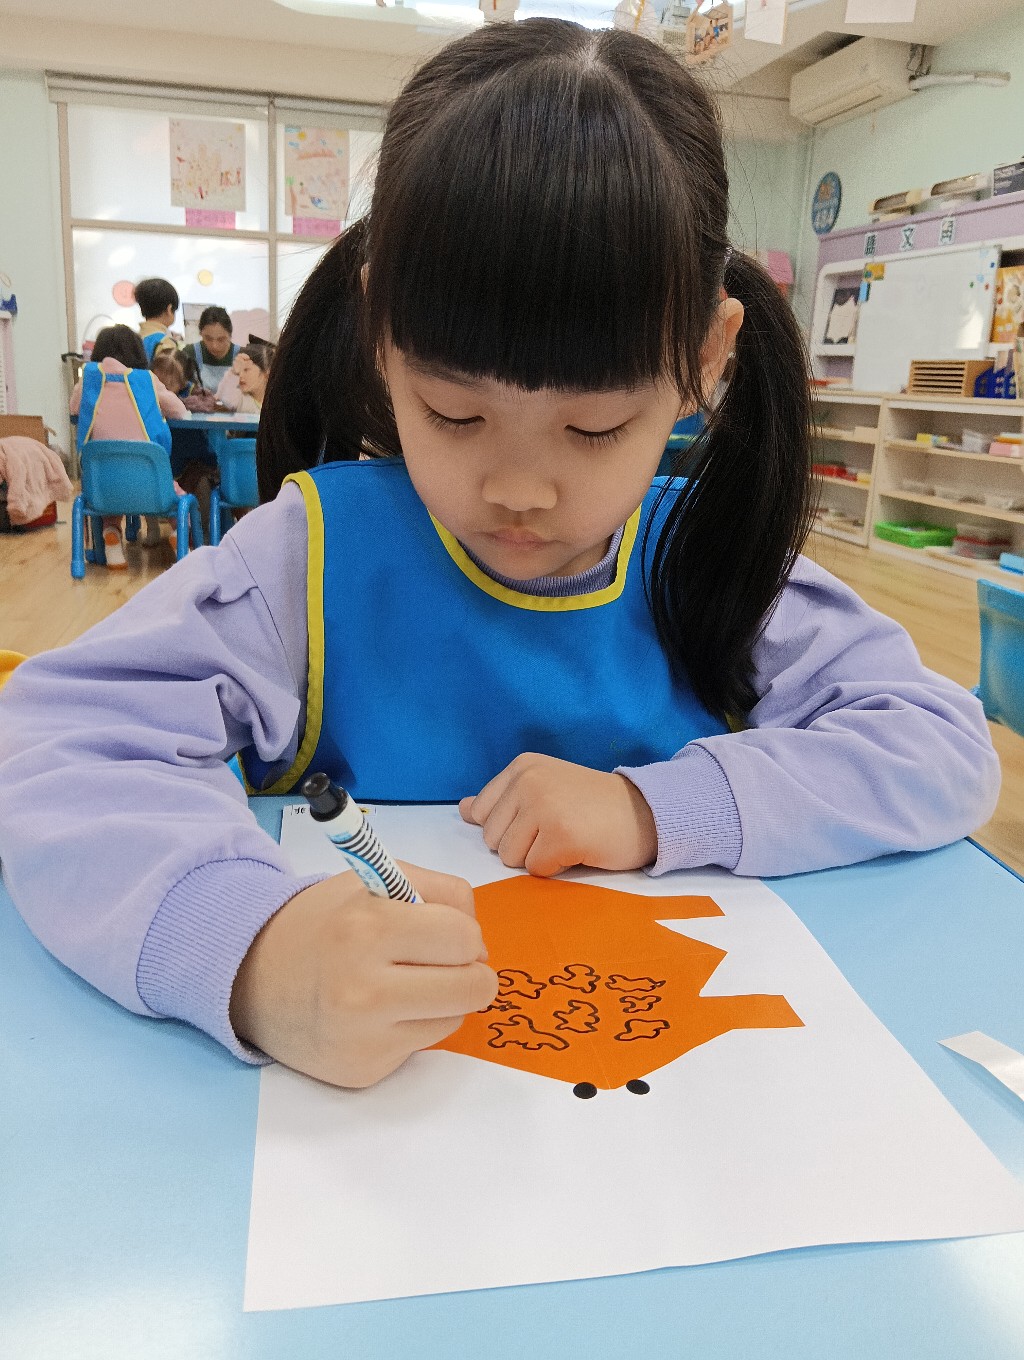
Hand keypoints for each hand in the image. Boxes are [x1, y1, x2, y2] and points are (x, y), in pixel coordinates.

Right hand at [229, 863, 496, 1087]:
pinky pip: (423, 1045)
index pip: (464, 938)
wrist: (253, 975)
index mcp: (368, 928)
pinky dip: (413, 1024)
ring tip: (403, 982)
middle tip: (446, 962)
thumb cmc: (325, 923)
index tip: (445, 932)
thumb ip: (440, 893)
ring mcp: (363, 1037)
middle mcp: (364, 989)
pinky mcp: (362, 1070)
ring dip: (442, 999)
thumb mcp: (376, 880)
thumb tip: (481, 947)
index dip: (463, 933)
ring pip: (455, 1018)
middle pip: (474, 988)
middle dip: (471, 971)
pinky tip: (379, 1012)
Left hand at [459, 753, 657, 877]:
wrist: (647, 813)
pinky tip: (579, 848)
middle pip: (492, 839)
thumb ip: (502, 800)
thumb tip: (462, 809)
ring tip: (567, 838)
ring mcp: (544, 806)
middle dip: (522, 845)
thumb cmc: (593, 806)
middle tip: (558, 829)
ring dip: (537, 858)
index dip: (509, 827)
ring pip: (510, 857)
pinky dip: (556, 868)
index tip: (541, 818)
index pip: (480, 814)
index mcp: (521, 767)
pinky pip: (535, 870)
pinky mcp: (561, 835)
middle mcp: (528, 781)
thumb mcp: (544, 789)